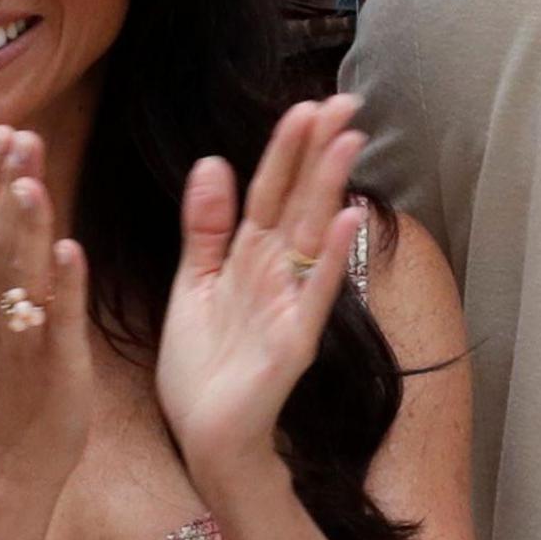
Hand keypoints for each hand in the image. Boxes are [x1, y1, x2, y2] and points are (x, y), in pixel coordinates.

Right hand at [0, 124, 91, 486]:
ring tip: (32, 181)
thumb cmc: (16, 375)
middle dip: (6, 183)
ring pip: (20, 271)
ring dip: (26, 225)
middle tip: (17, 133)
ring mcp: (21, 333)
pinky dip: (63, 284)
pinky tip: (72, 250)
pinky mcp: (53, 360)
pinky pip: (58, 317)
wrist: (14, 451)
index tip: (4, 128)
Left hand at [156, 97, 367, 479]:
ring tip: (348, 141)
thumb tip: (214, 162)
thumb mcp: (192, 284)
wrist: (204, 437)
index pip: (268, 190)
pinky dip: (328, 258)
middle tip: (345, 102)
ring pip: (308, 234)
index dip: (286, 148)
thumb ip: (205, 227)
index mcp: (246, 258)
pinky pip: (312, 293)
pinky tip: (346, 220)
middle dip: (317, 151)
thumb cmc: (202, 368)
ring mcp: (289, 305)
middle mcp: (274, 274)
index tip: (306, 104)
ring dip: (329, 187)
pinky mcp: (292, 342)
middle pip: (296, 201)